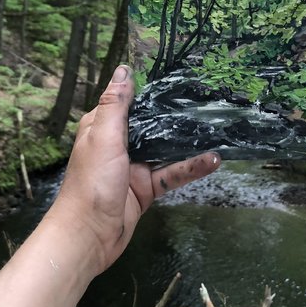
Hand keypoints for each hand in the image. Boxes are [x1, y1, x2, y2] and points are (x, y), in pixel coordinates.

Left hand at [53, 65, 219, 274]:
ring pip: (166, 149)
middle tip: (207, 100)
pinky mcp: (146, 188)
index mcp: (102, 128)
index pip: (128, 102)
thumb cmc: (91, 182)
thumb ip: (115, 106)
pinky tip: (213, 160)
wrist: (88, 236)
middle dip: (175, 115)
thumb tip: (123, 70)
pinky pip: (172, 173)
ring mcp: (134, 167)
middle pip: (151, 124)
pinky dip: (192, 167)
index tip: (177, 77)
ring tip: (217, 129)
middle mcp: (119, 145)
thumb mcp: (103, 137)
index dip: (150, 91)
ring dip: (189, 142)